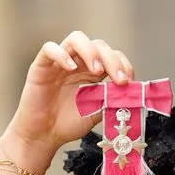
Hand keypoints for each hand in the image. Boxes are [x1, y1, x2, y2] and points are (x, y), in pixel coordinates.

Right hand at [5, 30, 135, 152]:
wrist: (44, 136)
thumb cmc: (68, 123)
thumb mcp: (97, 112)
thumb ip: (112, 99)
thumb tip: (133, 91)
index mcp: (93, 71)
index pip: (112, 55)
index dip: (123, 64)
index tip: (129, 81)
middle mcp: (78, 63)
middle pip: (99, 45)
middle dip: (112, 60)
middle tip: (120, 79)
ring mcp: (60, 62)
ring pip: (77, 39)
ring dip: (91, 52)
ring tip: (98, 70)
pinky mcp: (41, 66)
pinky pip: (49, 49)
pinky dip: (62, 54)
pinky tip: (71, 68)